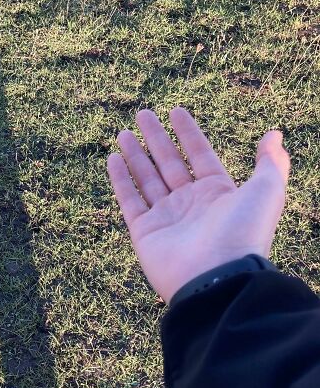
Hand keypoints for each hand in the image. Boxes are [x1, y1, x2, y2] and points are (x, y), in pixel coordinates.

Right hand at [107, 107, 289, 303]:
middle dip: (156, 138)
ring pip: (146, 179)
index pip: (199, 154)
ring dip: (135, 155)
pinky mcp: (145, 232)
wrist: (217, 277)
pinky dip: (120, 180)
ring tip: (122, 132)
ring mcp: (166, 217)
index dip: (188, 132)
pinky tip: (113, 159)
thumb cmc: (243, 233)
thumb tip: (275, 134)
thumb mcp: (267, 191)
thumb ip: (270, 162)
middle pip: (169, 163)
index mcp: (218, 193)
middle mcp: (190, 203)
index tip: (176, 110)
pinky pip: (129, 200)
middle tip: (143, 114)